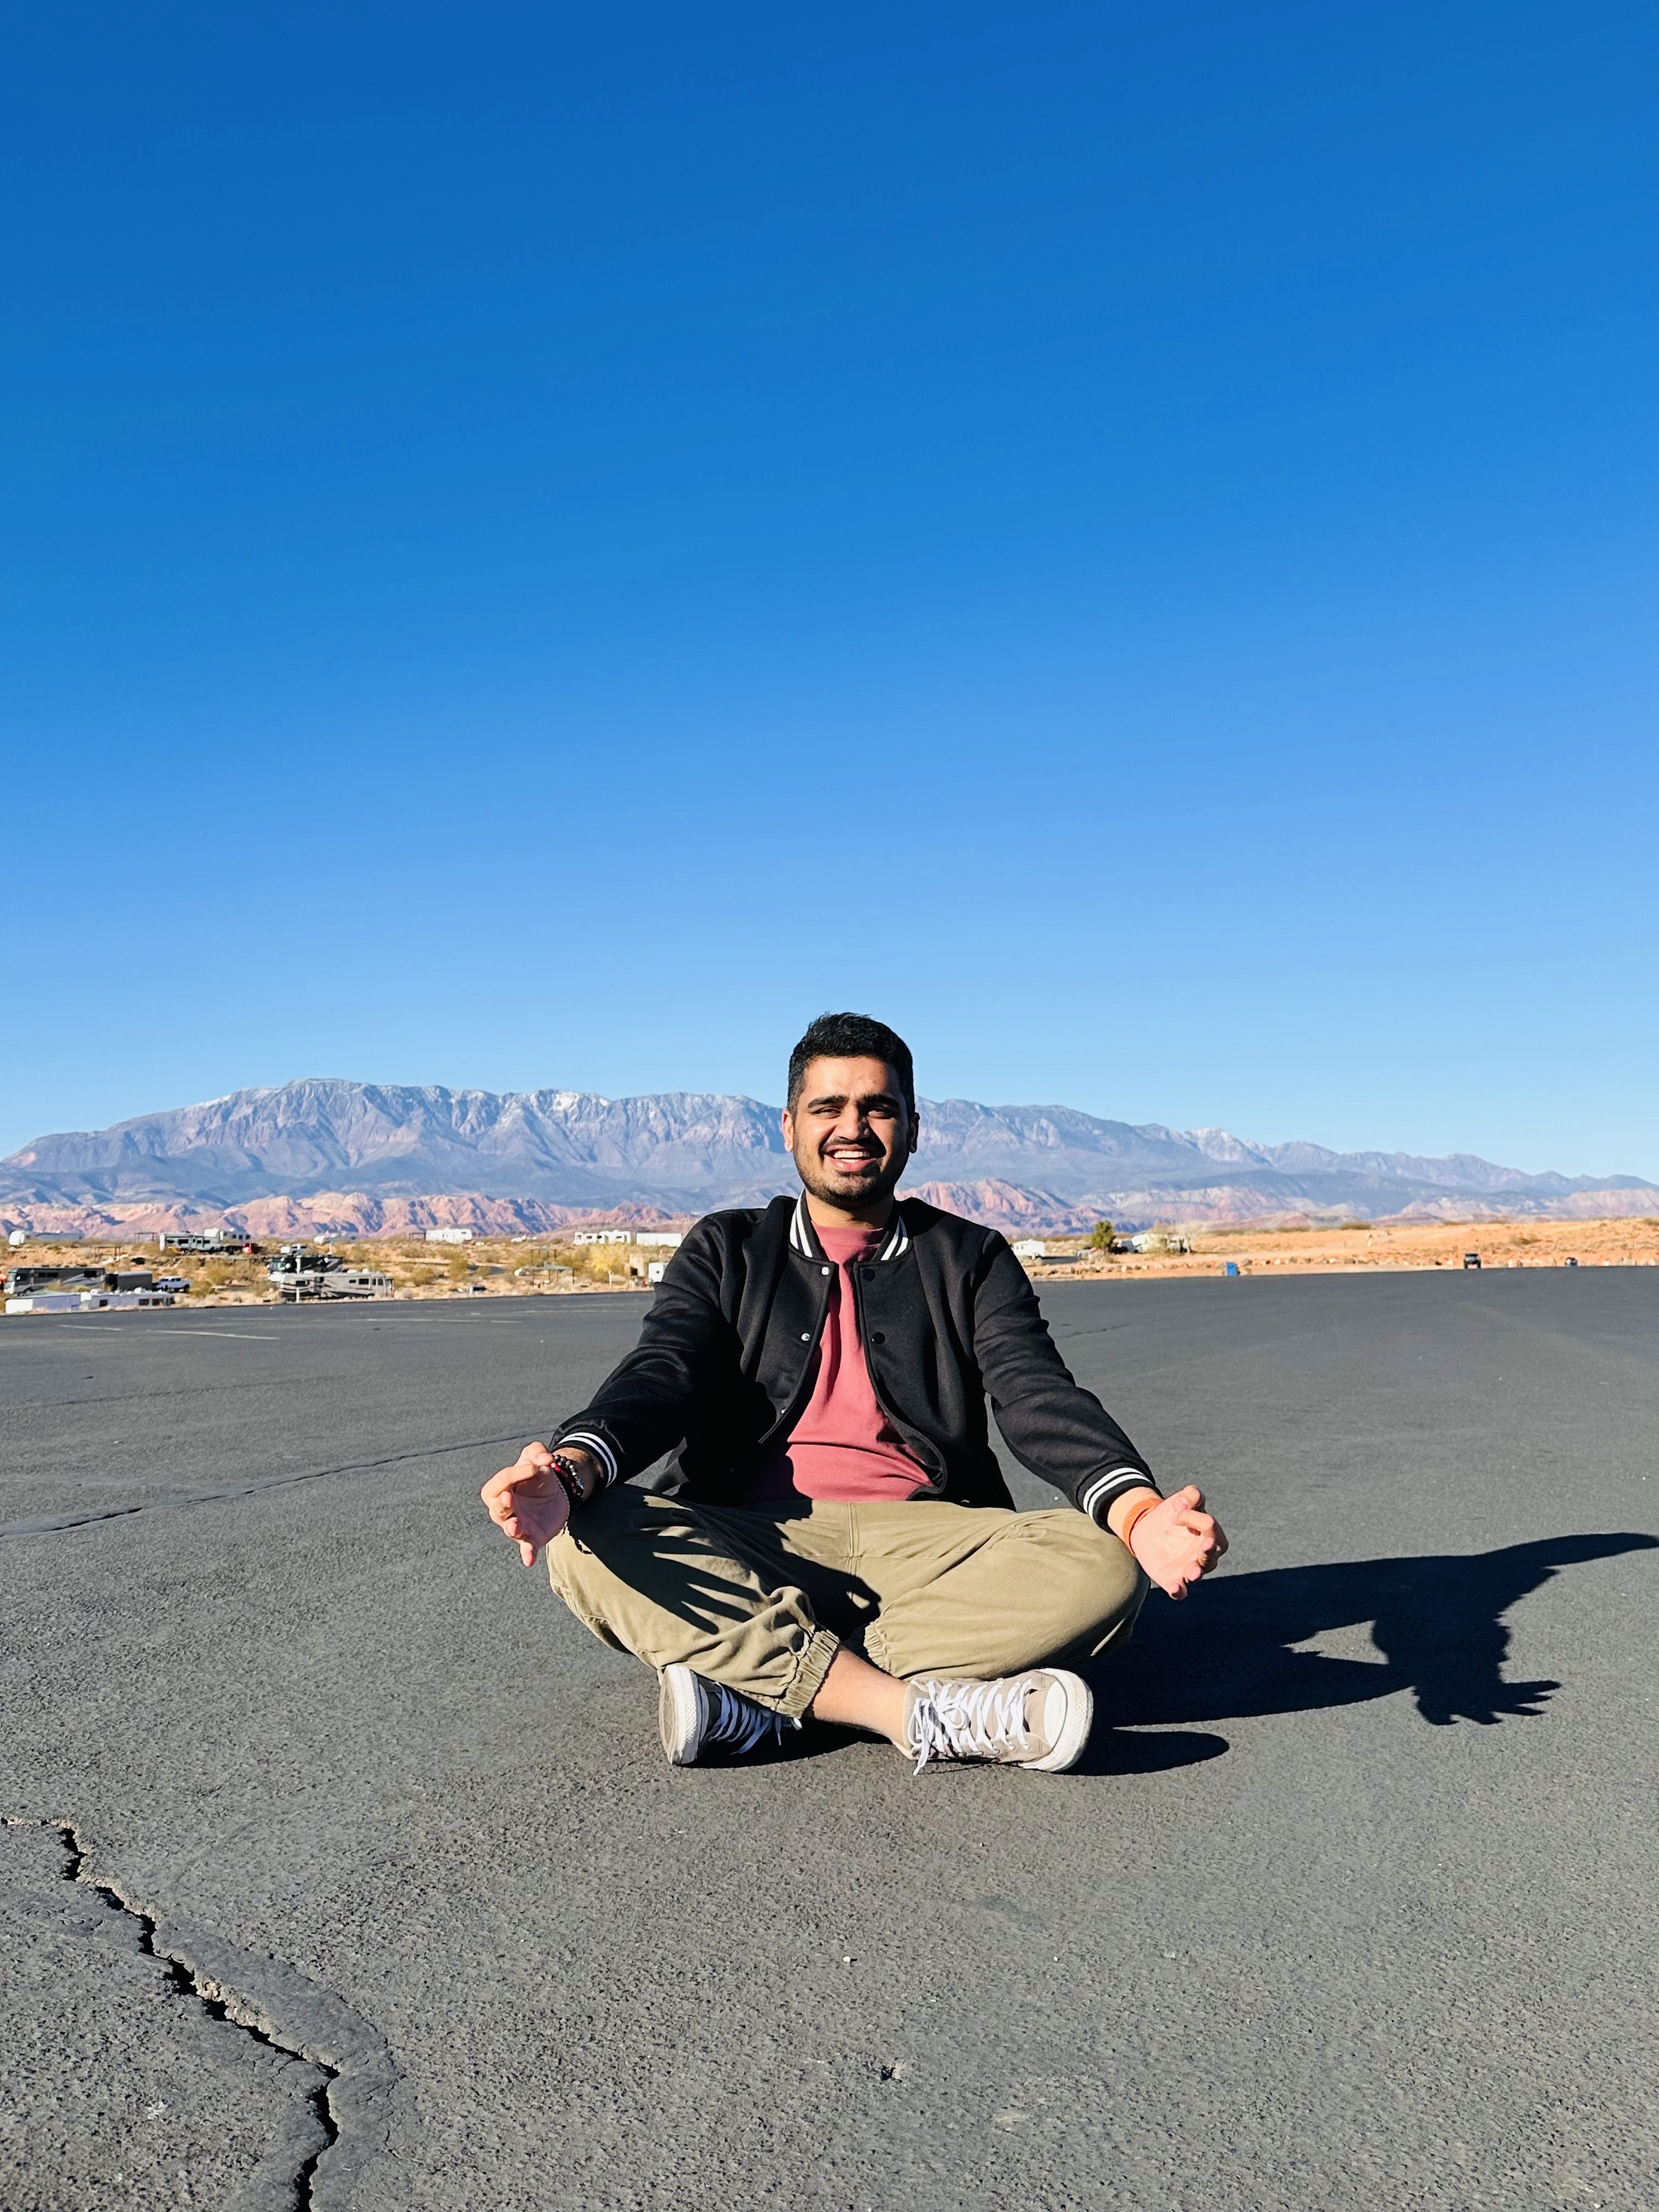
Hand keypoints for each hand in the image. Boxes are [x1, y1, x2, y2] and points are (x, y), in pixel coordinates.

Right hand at [481, 1442, 573, 1566]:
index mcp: (499, 1488)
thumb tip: (545, 1460)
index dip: (519, 1472)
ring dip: (512, 1528)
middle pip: (498, 1509)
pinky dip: (527, 1554)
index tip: (538, 1466)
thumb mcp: (536, 1457)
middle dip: (503, 1505)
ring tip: (516, 1527)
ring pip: (509, 1528)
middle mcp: (504, 1509)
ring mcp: (517, 1524)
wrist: (556, 1492)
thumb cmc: (536, 1475)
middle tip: (509, 1500)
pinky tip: (529, 1561)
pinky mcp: (532, 1537)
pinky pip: (527, 1547)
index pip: (503, 1481)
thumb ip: (537, 1451)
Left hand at [1126, 1484, 1226, 1599]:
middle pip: (1212, 1554)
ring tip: (1193, 1571)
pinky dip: (1179, 1590)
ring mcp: (1189, 1567)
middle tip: (1205, 1543)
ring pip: (1199, 1573)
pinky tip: (1175, 1588)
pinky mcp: (1174, 1580)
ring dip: (1196, 1572)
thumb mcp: (1180, 1500)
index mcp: (1209, 1533)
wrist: (1147, 1529)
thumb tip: (1184, 1503)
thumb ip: (1190, 1495)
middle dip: (1209, 1549)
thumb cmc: (1171, 1515)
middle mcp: (1203, 1553)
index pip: (1210, 1526)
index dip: (1193, 1517)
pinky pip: (1180, 1591)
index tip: (1174, 1511)